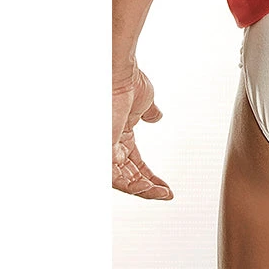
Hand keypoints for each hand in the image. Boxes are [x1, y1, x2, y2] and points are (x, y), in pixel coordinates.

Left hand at [112, 63, 172, 199]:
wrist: (118, 74)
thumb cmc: (127, 82)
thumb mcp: (145, 101)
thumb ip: (150, 113)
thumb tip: (157, 116)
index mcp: (119, 134)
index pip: (133, 163)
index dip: (149, 176)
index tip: (165, 187)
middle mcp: (110, 144)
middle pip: (128, 176)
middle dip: (148, 187)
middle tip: (165, 194)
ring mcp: (105, 148)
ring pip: (122, 181)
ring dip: (143, 190)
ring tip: (160, 193)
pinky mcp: (104, 151)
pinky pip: (116, 178)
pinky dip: (134, 186)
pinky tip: (150, 188)